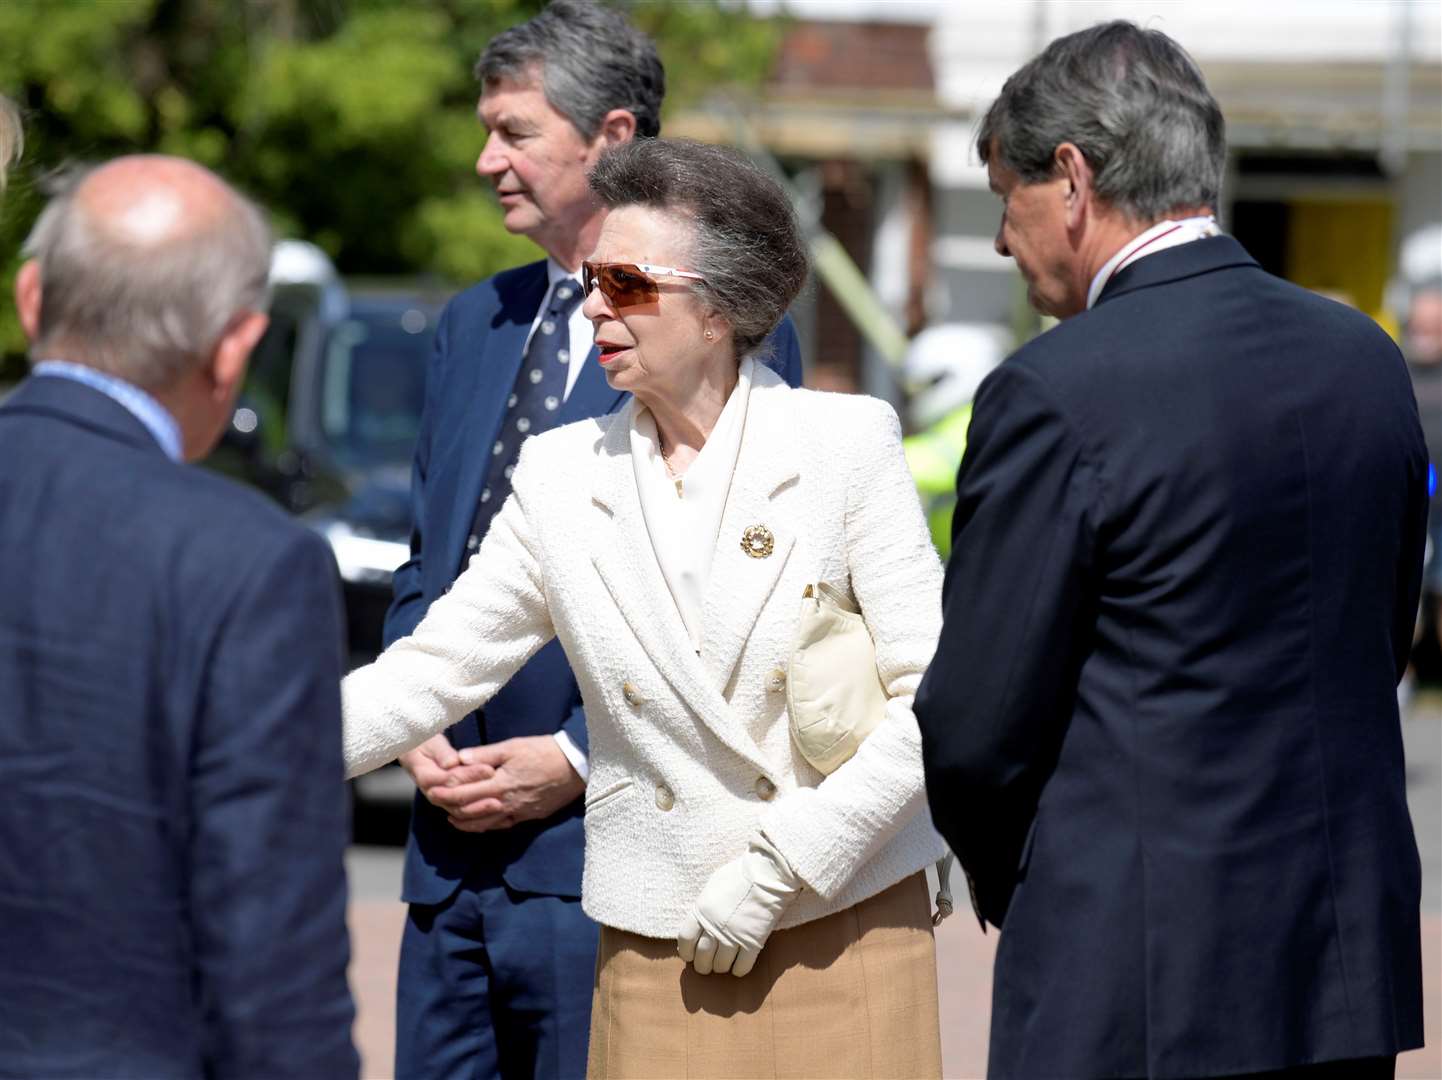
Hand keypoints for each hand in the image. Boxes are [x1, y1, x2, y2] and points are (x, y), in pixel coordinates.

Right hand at [399, 733, 495, 808]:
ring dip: (479, 809)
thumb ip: (442, 753)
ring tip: (498, 804)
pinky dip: (477, 817)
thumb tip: (451, 763)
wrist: (416, 754)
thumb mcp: (431, 743)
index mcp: (426, 776)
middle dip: (478, 794)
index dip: (470, 775)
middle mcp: (432, 792)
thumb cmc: (425, 744)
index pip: (449, 779)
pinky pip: (463, 815)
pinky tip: (491, 815)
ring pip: (459, 810)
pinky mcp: (449, 804)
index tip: (489, 769)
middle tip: (499, 790)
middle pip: (455, 798)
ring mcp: (441, 800)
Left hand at [427, 735, 583, 832]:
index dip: (446, 794)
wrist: (576, 767)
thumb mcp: (514, 747)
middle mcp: (506, 802)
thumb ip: (485, 754)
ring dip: (465, 822)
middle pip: (471, 811)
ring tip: (451, 818)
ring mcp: (518, 812)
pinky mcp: (528, 816)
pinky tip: (479, 822)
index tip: (432, 791)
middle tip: (436, 804)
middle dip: (450, 808)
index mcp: (500, 783)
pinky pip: (502, 825)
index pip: (465, 794)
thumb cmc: (545, 751)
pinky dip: (486, 825)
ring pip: (484, 823)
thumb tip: (459, 759)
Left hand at [678, 834, 801, 976]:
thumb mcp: (712, 886)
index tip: (689, 955)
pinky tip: (739, 966)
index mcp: (701, 911)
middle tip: (706, 965)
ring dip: (720, 968)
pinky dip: (738, 970)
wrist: (767, 874)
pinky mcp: (753, 943)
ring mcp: (733, 937)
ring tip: (723, 964)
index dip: (686, 952)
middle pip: (701, 957)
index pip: (685, 940)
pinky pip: (741, 967)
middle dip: (702, 965)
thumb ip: (704, 906)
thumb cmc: (739, 874)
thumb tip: (699, 920)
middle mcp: (714, 927)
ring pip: (720, 965)